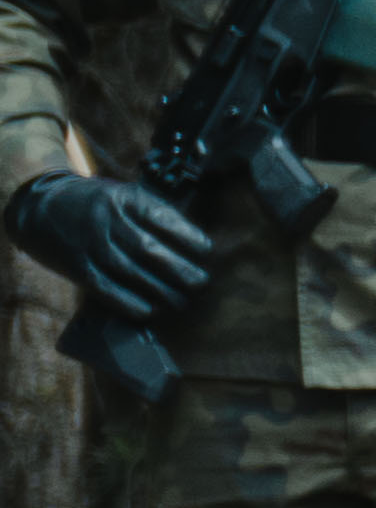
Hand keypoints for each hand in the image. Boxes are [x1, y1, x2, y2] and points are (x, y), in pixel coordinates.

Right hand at [6, 172, 212, 320]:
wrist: (38, 208)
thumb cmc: (97, 205)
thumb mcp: (123, 195)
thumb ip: (152, 214)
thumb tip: (193, 243)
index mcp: (124, 199)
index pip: (160, 217)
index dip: (186, 236)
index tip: (206, 250)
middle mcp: (107, 221)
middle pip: (147, 249)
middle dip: (179, 269)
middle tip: (201, 282)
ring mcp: (90, 244)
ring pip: (129, 271)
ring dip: (159, 290)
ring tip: (181, 302)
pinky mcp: (76, 266)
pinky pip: (104, 287)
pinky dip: (127, 302)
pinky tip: (148, 311)